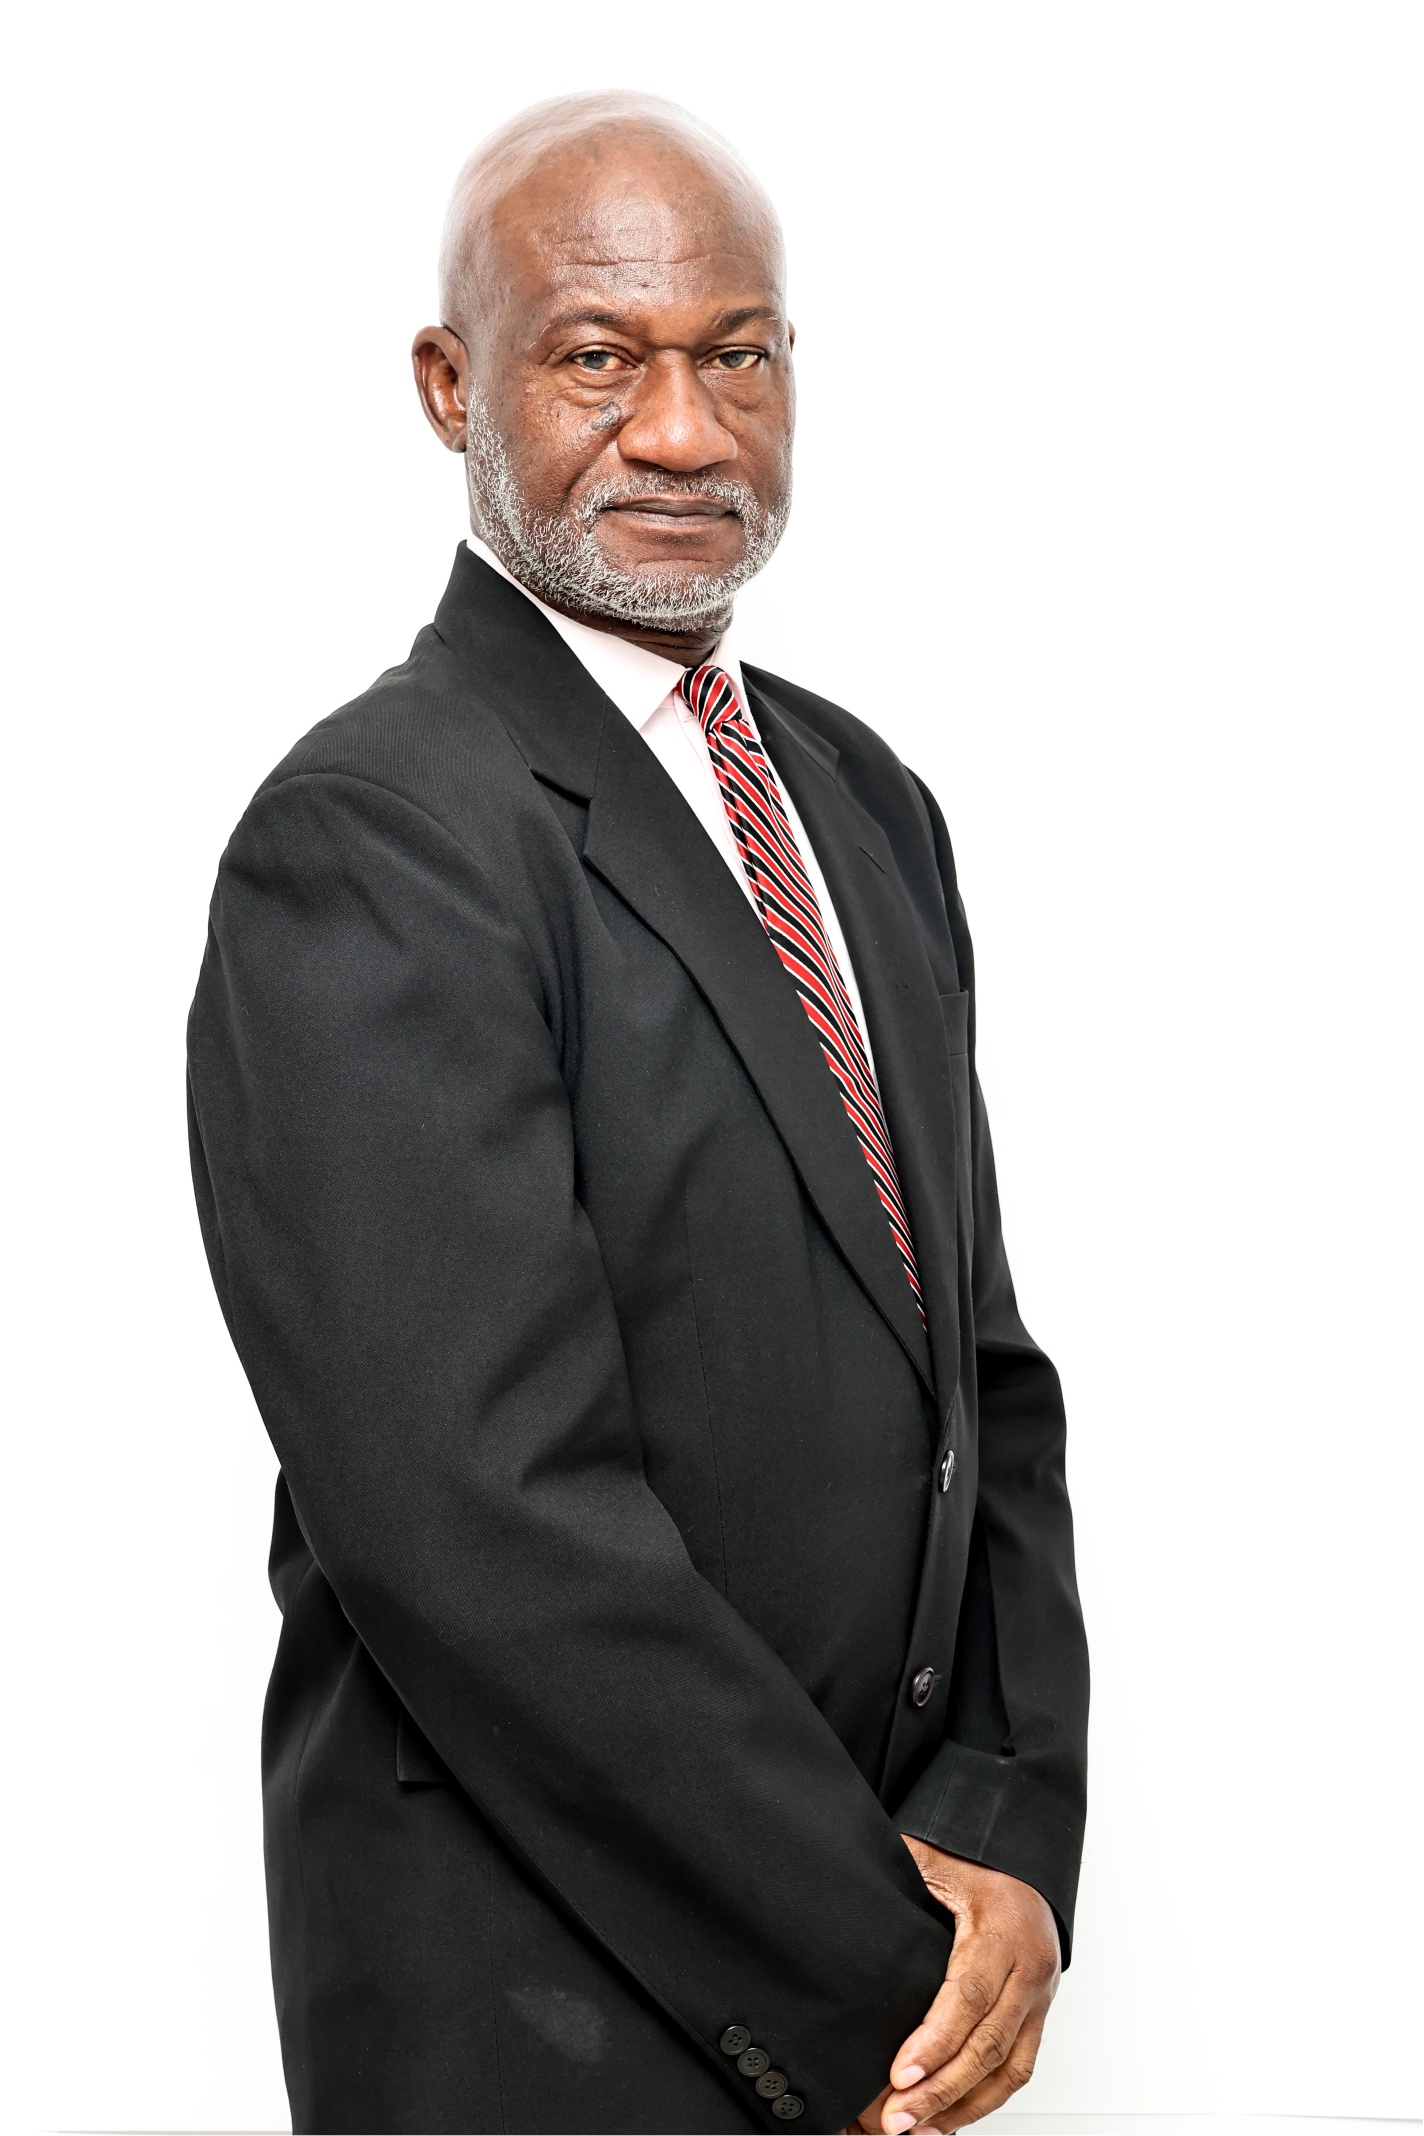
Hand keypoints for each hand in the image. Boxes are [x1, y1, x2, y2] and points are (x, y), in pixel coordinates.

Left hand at [852, 1839, 1060, 2132]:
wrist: (1027, 1870)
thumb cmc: (978, 1865)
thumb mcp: (937, 1860)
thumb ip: (902, 1871)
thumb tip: (851, 1878)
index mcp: (1003, 1930)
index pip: (968, 1995)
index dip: (935, 2040)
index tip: (900, 2073)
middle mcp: (1028, 1969)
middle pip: (988, 2043)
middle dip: (941, 2088)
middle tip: (898, 2116)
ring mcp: (1038, 1998)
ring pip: (1008, 2068)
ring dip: (962, 2105)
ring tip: (917, 2128)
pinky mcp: (1039, 2018)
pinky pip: (1018, 2070)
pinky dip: (984, 2101)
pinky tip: (948, 2117)